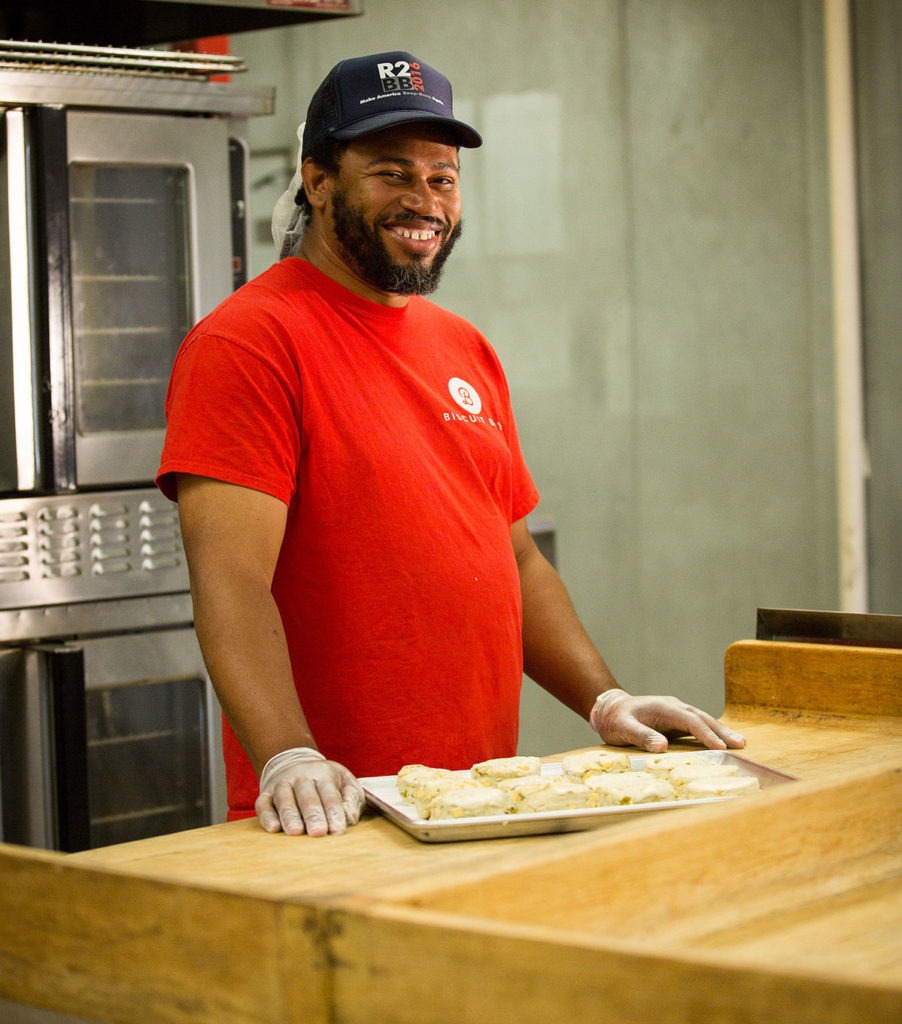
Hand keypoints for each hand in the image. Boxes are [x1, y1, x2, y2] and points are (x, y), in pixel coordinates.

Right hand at [255, 747, 364, 836]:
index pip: (330, 794)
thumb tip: (349, 818)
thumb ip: (352, 800)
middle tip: (318, 833)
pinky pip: (263, 804)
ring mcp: (282, 784)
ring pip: (284, 799)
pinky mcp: (265, 794)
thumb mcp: (346, 784)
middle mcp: (301, 776)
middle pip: (307, 796)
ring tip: (296, 832)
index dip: (334, 813)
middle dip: (313, 815)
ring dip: (290, 815)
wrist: (298, 766)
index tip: (338, 831)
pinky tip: (273, 828)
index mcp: (324, 773)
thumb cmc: (329, 784)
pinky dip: (266, 816)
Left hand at [589, 688, 745, 752]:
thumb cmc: (615, 719)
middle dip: (722, 731)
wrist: (610, 709)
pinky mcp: (676, 721)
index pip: (690, 721)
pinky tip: (722, 742)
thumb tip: (663, 747)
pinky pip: (697, 726)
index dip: (706, 734)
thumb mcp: (622, 728)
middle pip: (702, 718)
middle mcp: (674, 707)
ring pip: (702, 720)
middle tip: (741, 744)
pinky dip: (711, 733)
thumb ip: (641, 736)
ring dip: (720, 731)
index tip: (721, 747)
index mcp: (663, 708)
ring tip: (739, 743)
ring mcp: (676, 713)